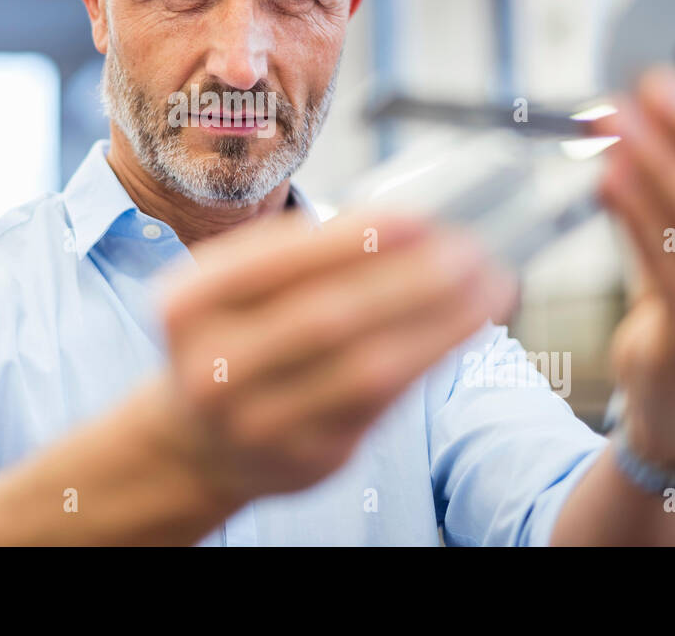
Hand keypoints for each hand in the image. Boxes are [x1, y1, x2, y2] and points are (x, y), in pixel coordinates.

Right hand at [152, 208, 515, 505]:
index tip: (417, 217)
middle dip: (408, 279)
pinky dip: (432, 357)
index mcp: (186, 306)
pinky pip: (383, 402)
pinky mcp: (310, 458)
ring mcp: (260, 422)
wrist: (200, 442)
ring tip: (487, 284)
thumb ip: (299, 256)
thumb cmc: (234, 338)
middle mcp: (214, 369)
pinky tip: (464, 325)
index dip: (349, 241)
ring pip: (365, 368)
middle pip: (325, 318)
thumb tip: (408, 222)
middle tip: (468, 248)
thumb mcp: (233, 289)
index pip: (273, 264)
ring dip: (438, 322)